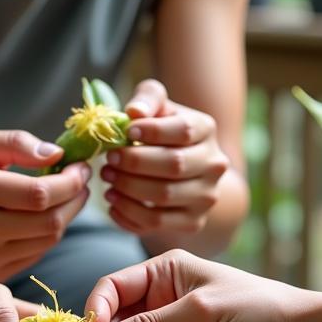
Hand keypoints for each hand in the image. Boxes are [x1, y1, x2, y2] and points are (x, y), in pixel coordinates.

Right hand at [0, 128, 91, 283]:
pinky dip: (46, 235)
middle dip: (75, 200)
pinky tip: (41, 217)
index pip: (38, 194)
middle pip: (48, 222)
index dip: (70, 182)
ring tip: (63, 197)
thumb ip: (15, 142)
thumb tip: (55, 154)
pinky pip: (34, 255)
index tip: (81, 168)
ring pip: (46, 242)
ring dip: (65, 217)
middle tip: (80, 182)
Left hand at [100, 79, 228, 236]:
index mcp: (206, 130)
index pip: (183, 130)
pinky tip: (113, 201)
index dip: (152, 131)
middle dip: (134, 162)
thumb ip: (148, 98)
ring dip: (128, 188)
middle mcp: (214, 164)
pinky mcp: (192, 222)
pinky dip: (128, 213)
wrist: (182, 171)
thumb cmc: (162, 131)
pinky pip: (157, 223)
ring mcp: (206, 196)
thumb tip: (134, 112)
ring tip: (107, 178)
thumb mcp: (157, 106)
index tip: (126, 132)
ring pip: (163, 196)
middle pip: (174, 165)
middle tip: (109, 159)